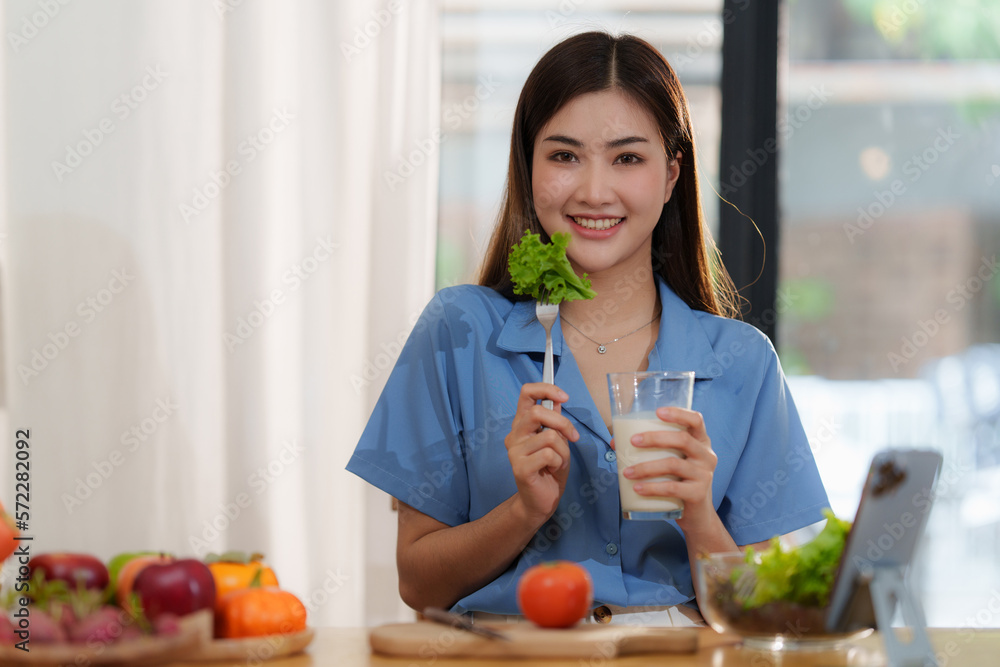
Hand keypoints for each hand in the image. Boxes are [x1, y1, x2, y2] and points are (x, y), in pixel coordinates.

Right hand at [504, 383, 579, 526]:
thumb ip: (554, 420)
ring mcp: (515, 451)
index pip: (526, 393)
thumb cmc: (549, 468)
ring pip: (549, 436)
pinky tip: (552, 470)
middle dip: (563, 424)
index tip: (563, 397)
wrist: (541, 500)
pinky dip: (559, 462)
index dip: (546, 389)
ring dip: (563, 451)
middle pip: (539, 412)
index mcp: (522, 424)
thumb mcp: (557, 440)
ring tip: (558, 462)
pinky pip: (549, 455)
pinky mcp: (520, 467)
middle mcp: (514, 434)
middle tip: (573, 437)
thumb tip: (557, 399)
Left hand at [615, 406, 717, 533]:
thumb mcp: (670, 462)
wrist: (697, 516)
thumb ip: (650, 450)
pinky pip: (673, 488)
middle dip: (654, 438)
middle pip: (682, 439)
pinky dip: (652, 488)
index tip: (657, 412)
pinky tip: (637, 488)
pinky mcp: (699, 493)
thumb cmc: (679, 481)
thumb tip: (616, 441)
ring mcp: (705, 474)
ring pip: (674, 464)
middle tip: (633, 441)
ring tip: (626, 472)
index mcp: (701, 442)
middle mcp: (706, 455)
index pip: (696, 420)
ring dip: (646, 467)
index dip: (679, 413)